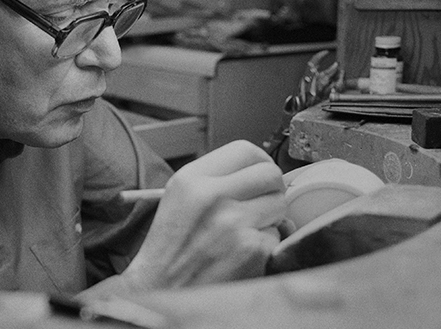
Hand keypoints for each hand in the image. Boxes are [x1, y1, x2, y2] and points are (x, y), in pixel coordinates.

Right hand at [123, 140, 285, 288]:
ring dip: (270, 218)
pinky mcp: (251, 249)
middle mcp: (213, 195)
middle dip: (270, 190)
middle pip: (270, 174)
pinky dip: (265, 246)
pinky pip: (277, 236)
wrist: (161, 289)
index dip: (259, 162)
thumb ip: (216, 178)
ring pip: (280, 204)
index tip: (258, 176)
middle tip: (258, 204)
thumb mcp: (179, 197)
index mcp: (192, 178)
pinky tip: (241, 253)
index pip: (246, 150)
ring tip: (244, 231)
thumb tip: (262, 173)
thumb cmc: (170, 247)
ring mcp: (234, 223)